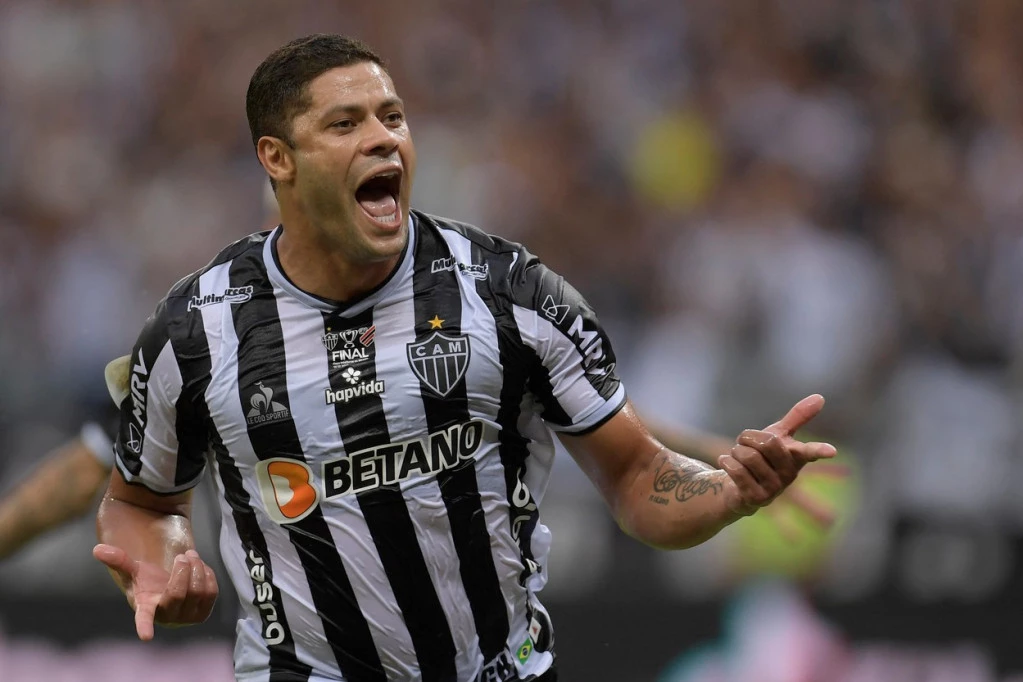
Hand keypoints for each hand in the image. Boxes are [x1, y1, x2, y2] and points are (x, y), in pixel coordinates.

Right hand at [93, 544, 218, 639]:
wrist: (166, 590)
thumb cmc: (147, 583)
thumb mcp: (133, 571)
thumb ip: (118, 560)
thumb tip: (97, 549)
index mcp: (146, 608)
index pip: (143, 619)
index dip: (145, 626)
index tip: (146, 636)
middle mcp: (166, 618)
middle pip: (179, 593)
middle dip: (183, 569)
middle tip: (182, 555)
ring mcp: (186, 619)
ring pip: (199, 591)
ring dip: (197, 568)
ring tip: (191, 557)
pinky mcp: (202, 614)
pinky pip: (211, 592)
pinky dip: (207, 575)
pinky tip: (200, 568)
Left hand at [717, 394, 836, 517]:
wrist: (739, 486)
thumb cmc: (763, 456)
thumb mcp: (778, 434)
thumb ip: (798, 417)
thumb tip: (820, 397)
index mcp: (797, 458)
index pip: (810, 452)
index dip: (820, 450)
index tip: (832, 451)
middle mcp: (789, 475)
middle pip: (768, 442)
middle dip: (748, 437)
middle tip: (744, 442)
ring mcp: (774, 489)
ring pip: (748, 455)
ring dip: (736, 450)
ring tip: (737, 457)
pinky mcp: (756, 499)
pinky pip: (737, 470)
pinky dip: (727, 461)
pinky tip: (727, 463)